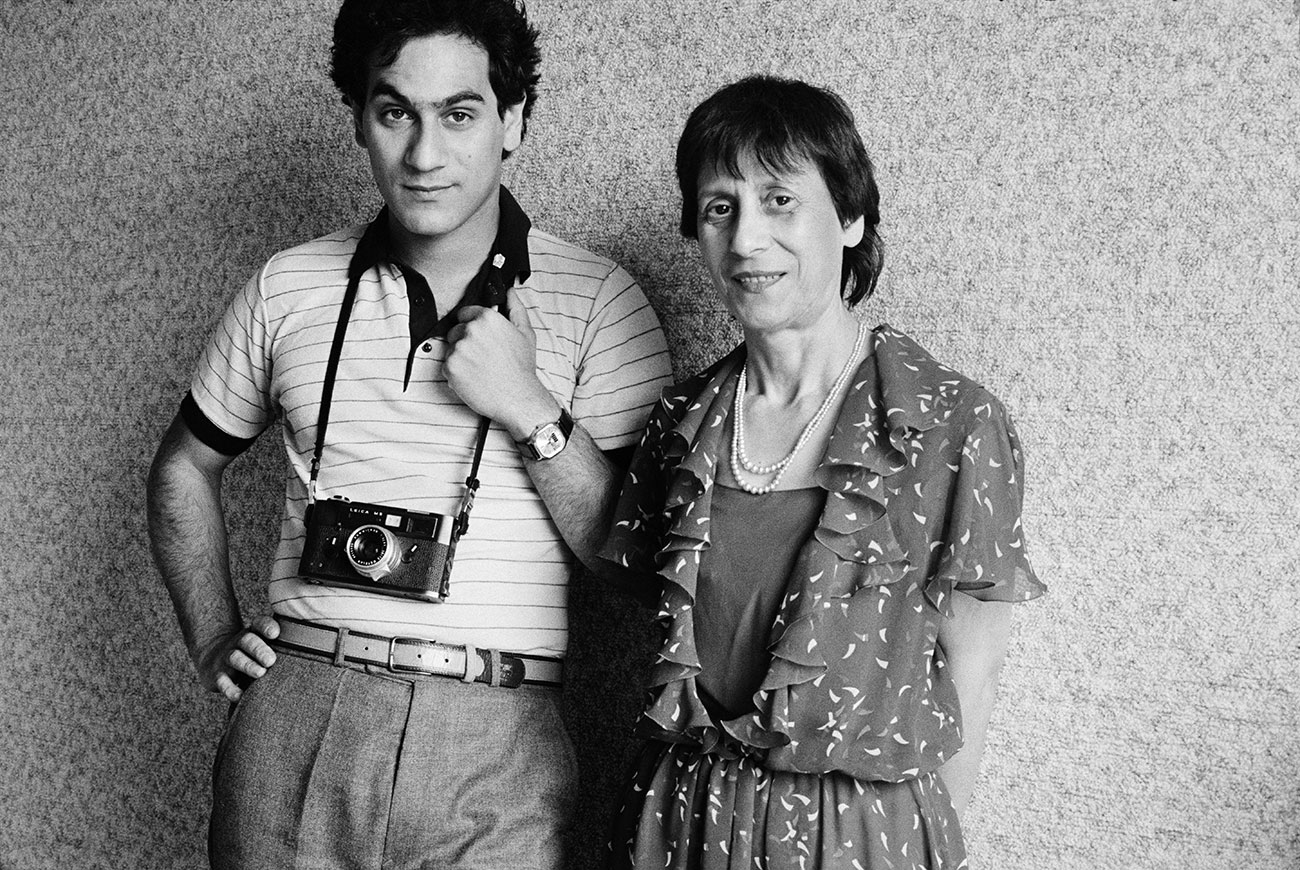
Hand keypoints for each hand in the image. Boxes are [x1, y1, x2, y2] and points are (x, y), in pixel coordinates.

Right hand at [194, 614, 279, 702]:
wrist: (215, 658)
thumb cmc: (253, 653)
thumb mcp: (266, 644)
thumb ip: (286, 644)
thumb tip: (321, 647)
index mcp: (254, 632)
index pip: (259, 623)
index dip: (266, 626)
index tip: (276, 634)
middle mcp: (239, 642)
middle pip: (247, 640)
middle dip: (259, 649)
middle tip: (271, 660)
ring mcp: (227, 658)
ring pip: (234, 658)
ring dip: (247, 665)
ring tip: (260, 673)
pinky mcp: (217, 675)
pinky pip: (221, 681)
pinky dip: (229, 688)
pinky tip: (240, 695)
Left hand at [444, 286, 559, 438]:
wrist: (518, 399)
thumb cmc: (522, 368)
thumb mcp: (526, 333)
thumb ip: (515, 308)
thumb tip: (509, 292)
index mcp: (487, 318)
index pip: (465, 313)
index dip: (472, 325)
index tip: (480, 338)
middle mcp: (470, 330)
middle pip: (455, 331)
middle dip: (465, 342)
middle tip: (482, 357)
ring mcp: (458, 349)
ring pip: (450, 349)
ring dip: (460, 358)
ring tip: (479, 369)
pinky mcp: (450, 368)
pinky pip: (446, 366)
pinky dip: (456, 373)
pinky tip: (473, 378)